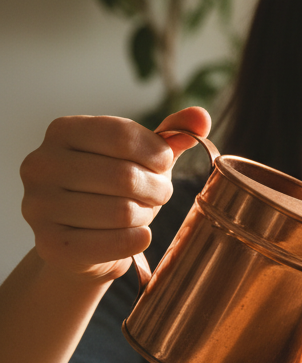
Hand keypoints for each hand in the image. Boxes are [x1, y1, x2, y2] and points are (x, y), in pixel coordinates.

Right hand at [20, 107, 211, 281]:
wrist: (86, 242)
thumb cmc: (115, 190)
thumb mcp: (143, 156)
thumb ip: (172, 133)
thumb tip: (201, 117)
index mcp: (62, 131)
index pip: (122, 135)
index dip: (157, 154)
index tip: (164, 165)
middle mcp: (40, 164)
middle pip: (124, 176)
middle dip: (157, 189)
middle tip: (158, 195)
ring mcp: (38, 205)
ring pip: (121, 211)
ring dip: (146, 215)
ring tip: (141, 213)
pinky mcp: (49, 245)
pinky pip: (113, 243)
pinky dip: (137, 240)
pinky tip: (137, 235)